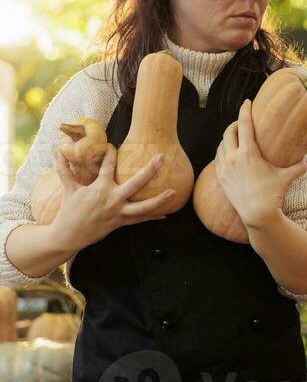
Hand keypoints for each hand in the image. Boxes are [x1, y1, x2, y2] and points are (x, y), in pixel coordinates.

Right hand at [47, 144, 177, 251]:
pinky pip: (139, 219)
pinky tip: (166, 214)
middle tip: (162, 158)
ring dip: (159, 199)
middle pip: (136, 183)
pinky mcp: (120, 222)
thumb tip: (57, 151)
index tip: (114, 145)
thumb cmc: (69, 210)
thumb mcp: (68, 188)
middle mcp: (112, 198)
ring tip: (174, 192)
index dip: (111, 153)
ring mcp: (118, 212)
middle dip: (150, 170)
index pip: (109, 165)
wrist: (69, 235)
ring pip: (143, 206)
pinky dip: (152, 217)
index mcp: (100, 187)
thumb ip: (64, 169)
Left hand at [215, 99, 306, 229]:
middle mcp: (233, 158)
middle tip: (242, 122)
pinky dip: (222, 151)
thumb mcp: (286, 178)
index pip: (244, 125)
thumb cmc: (272, 195)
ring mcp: (224, 168)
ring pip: (221, 144)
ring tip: (235, 137)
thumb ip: (298, 167)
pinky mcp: (220, 178)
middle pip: (229, 132)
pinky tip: (228, 153)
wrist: (257, 215)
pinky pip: (218, 158)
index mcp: (248, 153)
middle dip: (235, 123)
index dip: (245, 110)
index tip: (247, 102)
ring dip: (228, 138)